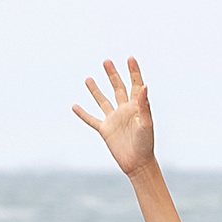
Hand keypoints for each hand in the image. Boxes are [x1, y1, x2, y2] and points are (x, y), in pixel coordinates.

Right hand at [71, 57, 154, 174]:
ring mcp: (114, 119)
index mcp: (137, 107)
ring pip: (103, 101)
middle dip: (112, 75)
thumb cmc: (146, 144)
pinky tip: (74, 106)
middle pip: (118, 88)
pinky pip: (92, 119)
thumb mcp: (146, 124)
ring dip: (96, 90)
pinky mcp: (105, 130)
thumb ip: (144, 105)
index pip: (135, 85)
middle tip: (106, 61)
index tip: (130, 58)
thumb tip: (145, 86)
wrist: (138, 164)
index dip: (133, 71)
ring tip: (88, 78)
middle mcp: (125, 110)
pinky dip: (83, 113)